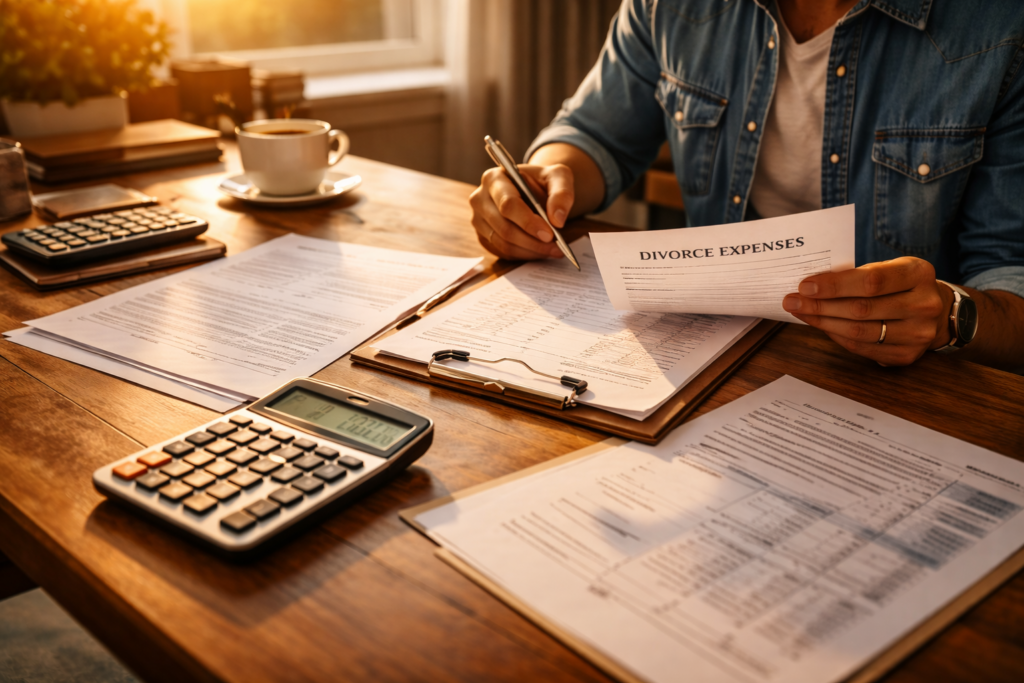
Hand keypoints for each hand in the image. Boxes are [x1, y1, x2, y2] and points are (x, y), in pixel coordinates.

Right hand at [469, 163, 573, 260]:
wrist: (533, 190)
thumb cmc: (542, 181)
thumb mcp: (558, 177)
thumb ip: (561, 194)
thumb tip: (557, 220)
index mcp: (494, 179)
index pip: (508, 204)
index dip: (528, 222)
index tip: (549, 234)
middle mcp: (480, 199)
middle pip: (505, 228)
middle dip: (533, 241)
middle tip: (557, 246)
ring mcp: (479, 221)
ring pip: (504, 244)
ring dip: (532, 250)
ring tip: (554, 249)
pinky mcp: (484, 237)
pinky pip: (504, 252)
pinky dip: (525, 254)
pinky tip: (541, 250)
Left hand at [782, 257, 952, 364]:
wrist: (939, 312)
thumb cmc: (903, 285)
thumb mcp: (891, 268)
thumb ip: (859, 274)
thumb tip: (812, 285)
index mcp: (918, 274)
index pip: (871, 281)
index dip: (835, 285)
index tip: (805, 285)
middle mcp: (924, 305)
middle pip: (862, 309)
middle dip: (820, 305)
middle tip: (792, 301)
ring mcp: (918, 334)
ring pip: (859, 332)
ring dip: (823, 323)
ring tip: (801, 313)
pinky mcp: (907, 355)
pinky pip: (862, 348)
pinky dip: (837, 336)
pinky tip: (822, 326)